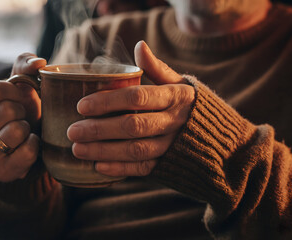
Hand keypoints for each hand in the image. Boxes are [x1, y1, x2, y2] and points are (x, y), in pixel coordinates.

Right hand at [0, 53, 45, 181]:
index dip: (14, 91)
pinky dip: (35, 144)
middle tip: (20, 117)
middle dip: (21, 110)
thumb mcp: (18, 85)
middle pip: (6, 110)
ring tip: (23, 131)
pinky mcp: (1, 173)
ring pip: (16, 131)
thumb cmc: (19, 110)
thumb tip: (38, 62)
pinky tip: (29, 144)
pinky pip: (28, 152)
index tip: (17, 98)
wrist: (24, 143)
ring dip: (27, 128)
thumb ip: (25, 65)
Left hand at [67, 41, 194, 176]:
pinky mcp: (169, 164)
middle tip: (72, 131)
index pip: (138, 97)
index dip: (108, 101)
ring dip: (104, 151)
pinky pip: (143, 168)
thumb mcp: (180, 83)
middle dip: (99, 129)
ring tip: (77, 150)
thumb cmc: (190, 104)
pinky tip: (97, 167)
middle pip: (133, 126)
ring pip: (135, 150)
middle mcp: (175, 122)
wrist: (219, 138)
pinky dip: (119, 168)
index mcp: (176, 96)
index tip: (82, 105)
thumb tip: (140, 45)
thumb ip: (158, 68)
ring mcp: (172, 145)